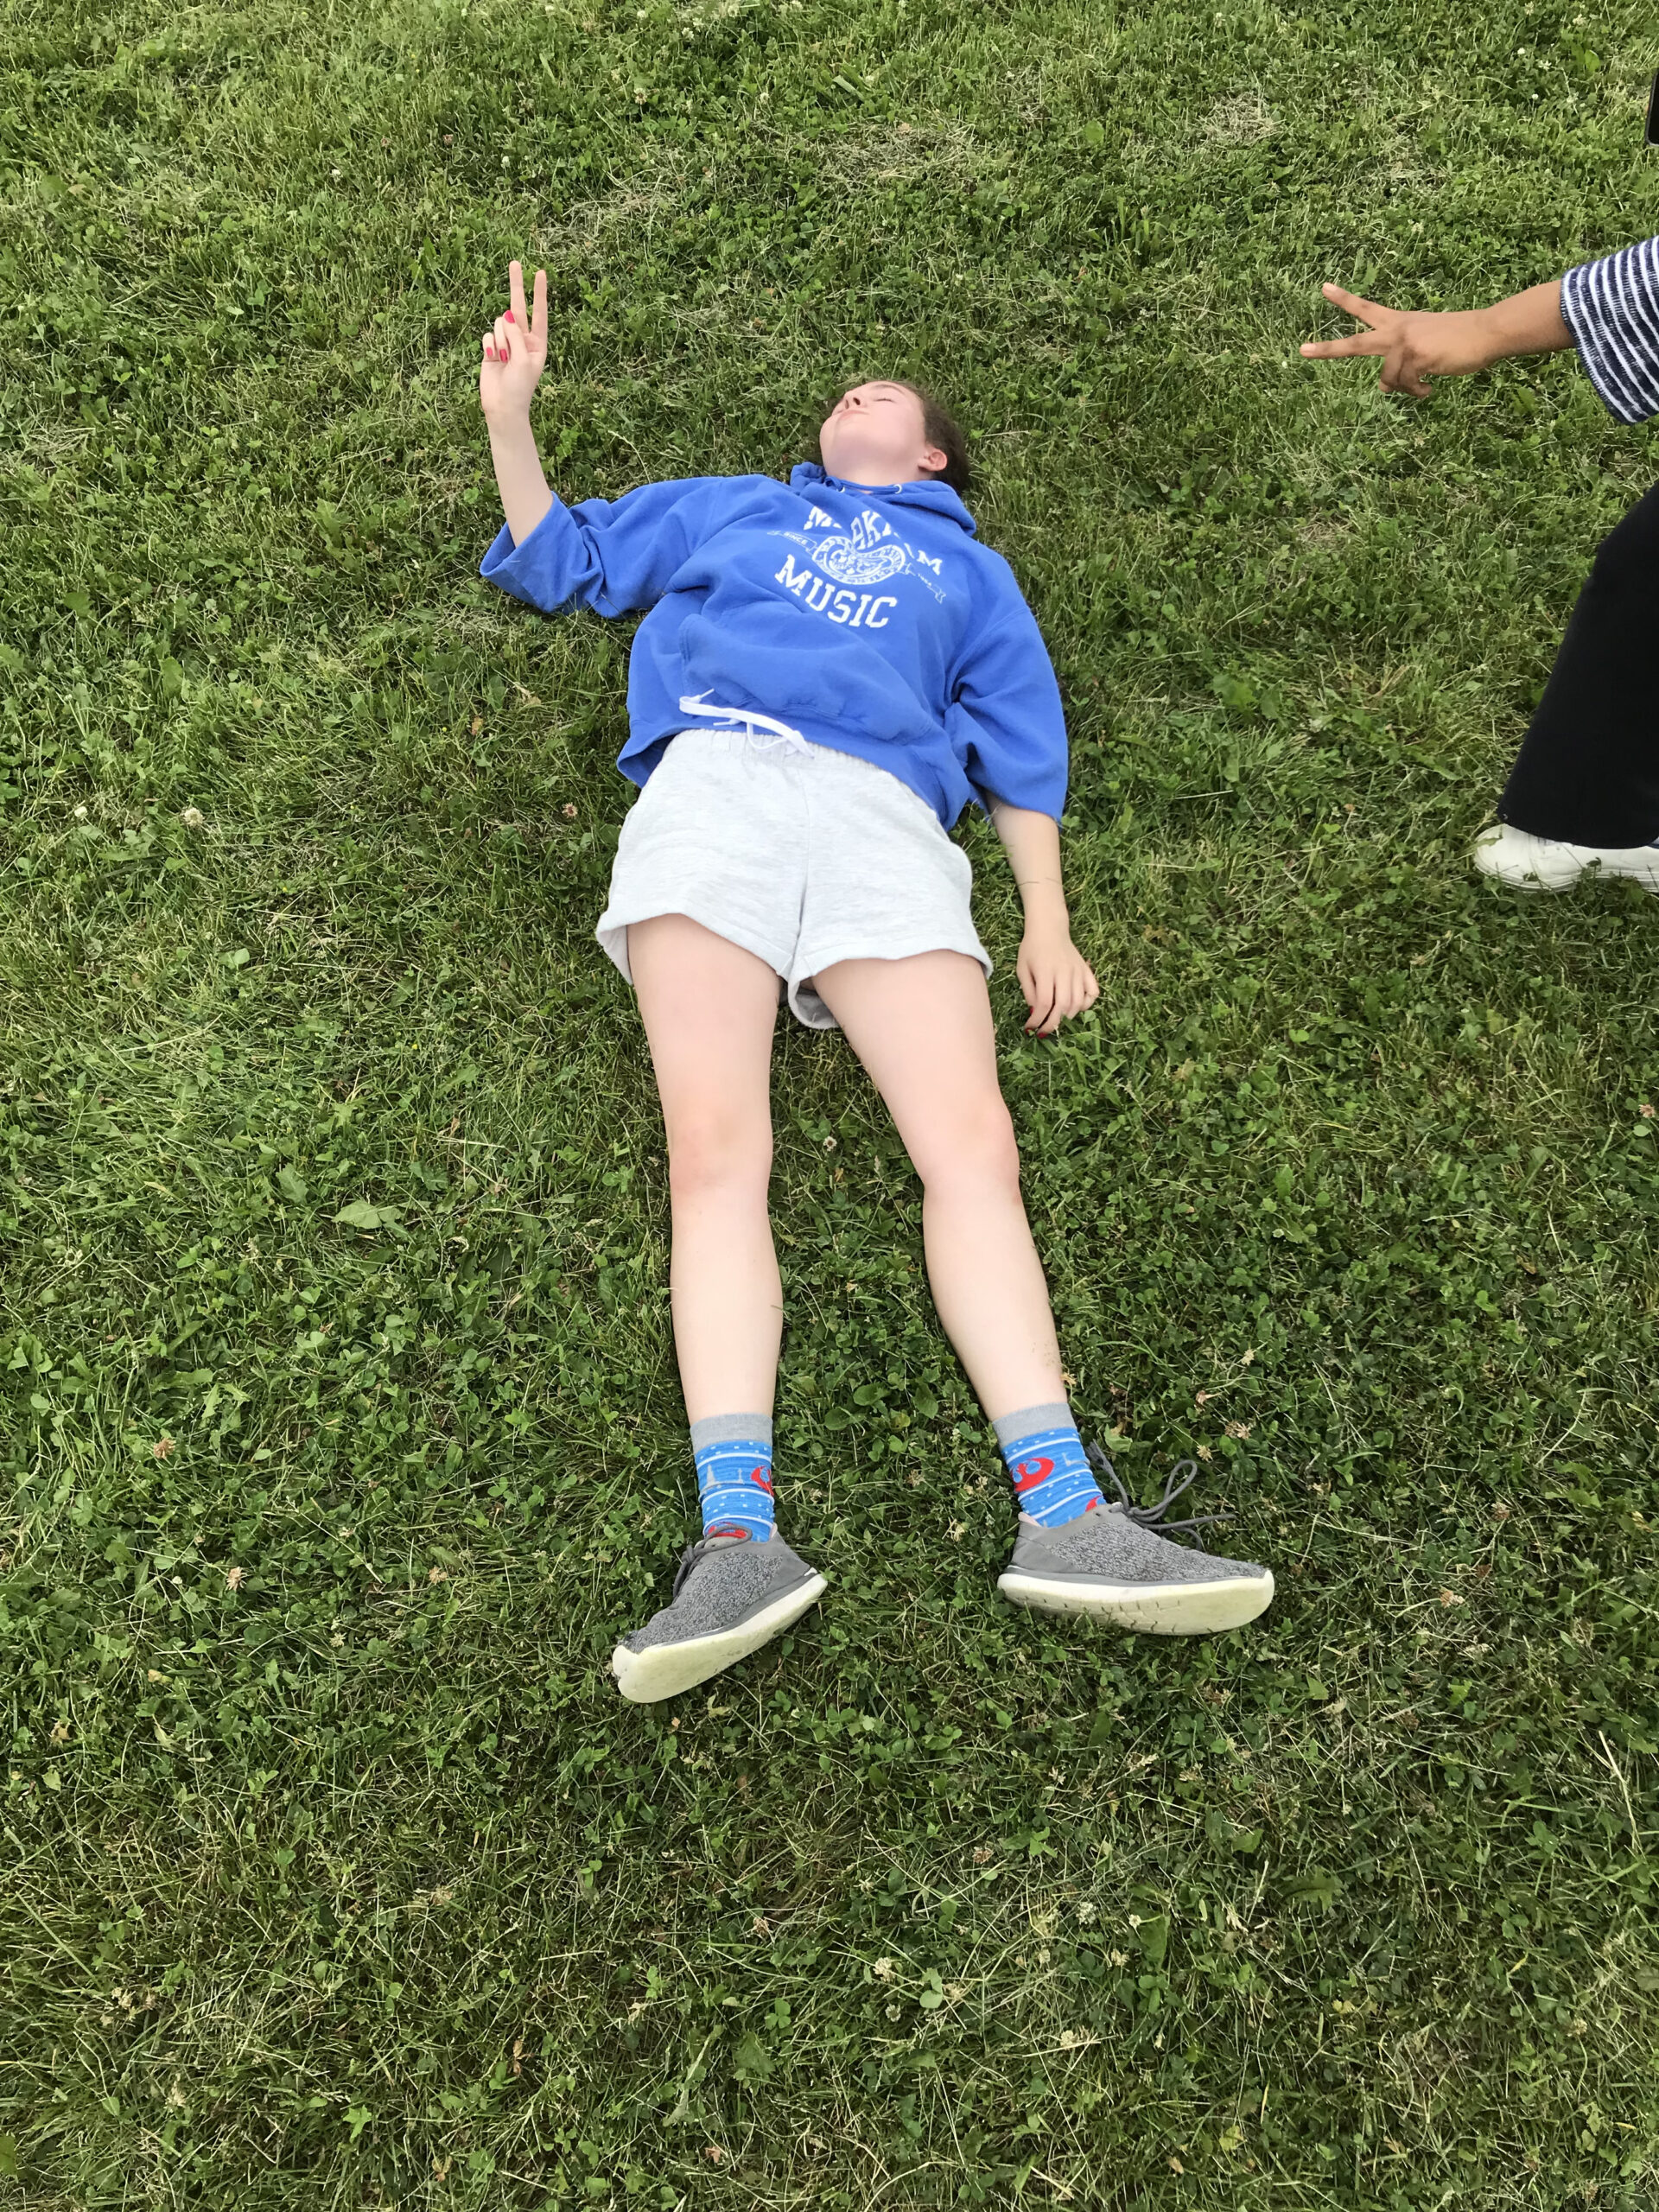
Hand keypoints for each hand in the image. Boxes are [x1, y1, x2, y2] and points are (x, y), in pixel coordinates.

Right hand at [479, 260, 547, 421]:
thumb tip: (506, 316)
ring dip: (501, 339)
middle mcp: (522, 340)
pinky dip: (490, 345)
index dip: (539, 293)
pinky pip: (488, 334)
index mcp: (537, 343)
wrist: (502, 407)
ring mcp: (506, 343)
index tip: (541, 273)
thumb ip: (516, 335)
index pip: (539, 313)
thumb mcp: (524, 359)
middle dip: (516, 286)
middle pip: (519, 307)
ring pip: (500, 323)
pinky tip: (493, 359)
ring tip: (504, 359)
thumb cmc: (519, 387)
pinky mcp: (491, 347)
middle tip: (516, 262)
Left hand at [1017, 921, 1098, 1036]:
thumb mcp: (1022, 969)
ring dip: (1067, 1016)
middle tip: (1044, 1031)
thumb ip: (1028, 991)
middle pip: (1063, 1006)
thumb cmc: (1032, 949)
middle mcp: (1064, 972)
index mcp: (1045, 971)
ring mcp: (1078, 971)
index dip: (1038, 1020)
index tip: (1030, 1028)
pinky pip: (1093, 992)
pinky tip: (1075, 1006)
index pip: (1045, 1003)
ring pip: (1078, 1002)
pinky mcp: (1086, 970)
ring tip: (1056, 1018)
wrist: (1049, 928)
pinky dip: (1086, 1004)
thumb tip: (1035, 1012)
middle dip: (1052, 1023)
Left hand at [1299, 282, 1500, 397]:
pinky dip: (1416, 392)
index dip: (1344, 300)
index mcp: (1399, 323)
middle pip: (1356, 342)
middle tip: (1302, 351)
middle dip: (1328, 349)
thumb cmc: (1459, 341)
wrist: (1486, 332)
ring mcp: (1405, 342)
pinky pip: (1404, 385)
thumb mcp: (1425, 351)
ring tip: (1422, 388)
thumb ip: (1401, 364)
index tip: (1324, 288)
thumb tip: (1383, 389)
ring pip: (1388, 379)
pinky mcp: (1416, 355)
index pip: (1366, 309)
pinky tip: (1429, 390)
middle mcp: (1397, 330)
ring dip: (1406, 389)